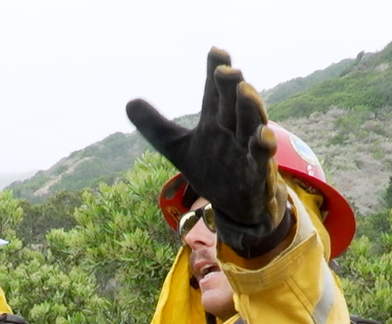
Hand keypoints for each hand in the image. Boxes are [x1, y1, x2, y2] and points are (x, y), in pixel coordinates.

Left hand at [126, 49, 287, 255]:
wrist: (239, 206)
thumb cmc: (214, 170)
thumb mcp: (179, 149)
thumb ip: (156, 127)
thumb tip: (129, 102)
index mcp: (215, 119)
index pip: (215, 90)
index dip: (215, 69)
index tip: (216, 51)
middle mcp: (233, 129)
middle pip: (233, 102)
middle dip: (231, 85)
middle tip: (226, 70)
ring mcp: (247, 149)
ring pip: (252, 124)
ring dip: (250, 108)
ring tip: (245, 90)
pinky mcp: (257, 173)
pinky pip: (261, 158)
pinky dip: (262, 147)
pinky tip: (262, 136)